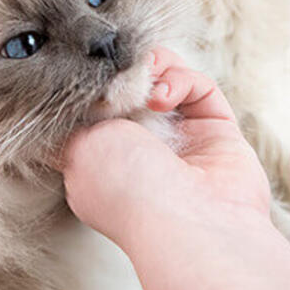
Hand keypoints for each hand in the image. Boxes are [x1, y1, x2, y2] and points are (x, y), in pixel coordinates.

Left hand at [57, 47, 272, 246]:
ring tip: (145, 80)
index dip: (94, 89)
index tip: (86, 73)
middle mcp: (144, 151)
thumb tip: (71, 105)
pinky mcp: (218, 129)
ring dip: (154, 71)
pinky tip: (164, 95)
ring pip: (168, 82)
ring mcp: (183, 140)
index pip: (99, 114)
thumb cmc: (126, 191)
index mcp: (106, 163)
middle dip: (126, 73)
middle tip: (118, 69)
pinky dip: (181, 80)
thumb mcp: (76, 150)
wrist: (185, 220)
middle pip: (134, 92)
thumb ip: (73, 124)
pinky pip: (200, 88)